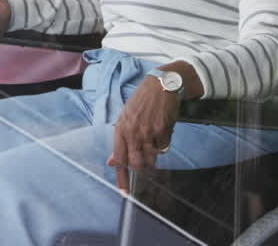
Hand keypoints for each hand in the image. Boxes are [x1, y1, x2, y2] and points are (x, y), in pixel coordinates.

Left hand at [108, 76, 180, 193]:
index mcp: (121, 129)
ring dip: (153, 158)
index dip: (121, 178)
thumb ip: (120, 141)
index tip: (124, 192)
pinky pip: (164, 148)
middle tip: (145, 166)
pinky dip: (163, 145)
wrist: (160, 86)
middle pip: (136, 163)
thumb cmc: (141, 102)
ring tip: (153, 146)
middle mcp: (134, 132)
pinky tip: (161, 132)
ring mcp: (149, 131)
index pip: (119, 159)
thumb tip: (113, 161)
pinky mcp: (164, 129)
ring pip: (152, 158)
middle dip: (141, 169)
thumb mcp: (124, 118)